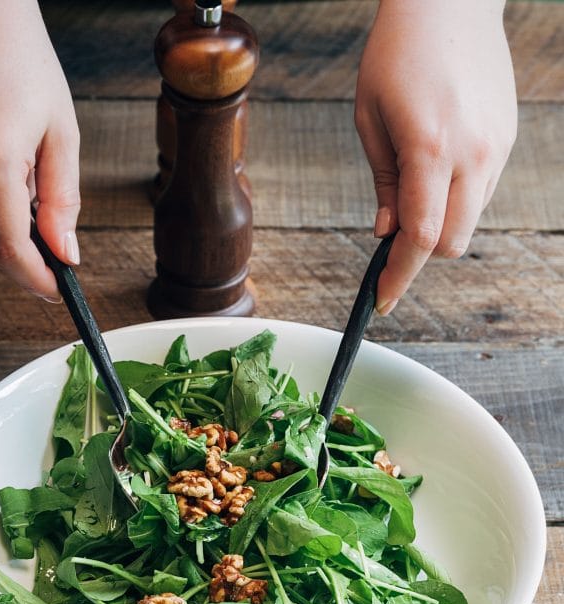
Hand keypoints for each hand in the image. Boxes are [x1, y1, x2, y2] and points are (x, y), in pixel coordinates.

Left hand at [354, 0, 516, 314]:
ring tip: (414, 194)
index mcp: (430, 148)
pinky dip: (457, 202)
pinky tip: (438, 173)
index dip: (399, 277)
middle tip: (392, 239)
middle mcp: (472, 153)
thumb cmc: (397, 54)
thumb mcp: (371, 121)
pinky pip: (482, 194)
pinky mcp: (506, 140)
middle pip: (451, 243)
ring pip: (469, 222)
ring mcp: (495, 147)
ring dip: (440, 228)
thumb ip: (384, 184)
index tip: (382, 300)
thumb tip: (387, 233)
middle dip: (420, 256)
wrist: (451, 2)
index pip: (420, 237)